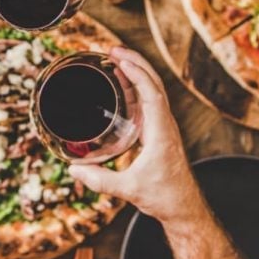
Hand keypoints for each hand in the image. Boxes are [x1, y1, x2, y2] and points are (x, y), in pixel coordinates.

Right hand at [69, 48, 204, 226]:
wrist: (184, 208)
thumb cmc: (164, 197)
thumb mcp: (129, 189)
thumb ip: (100, 180)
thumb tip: (73, 170)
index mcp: (161, 133)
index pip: (152, 94)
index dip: (138, 74)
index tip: (120, 59)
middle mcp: (165, 125)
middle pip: (155, 84)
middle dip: (136, 63)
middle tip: (112, 50)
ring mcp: (164, 127)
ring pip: (154, 91)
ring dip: (137, 72)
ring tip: (116, 59)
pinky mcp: (159, 132)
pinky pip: (150, 102)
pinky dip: (137, 87)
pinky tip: (123, 85)